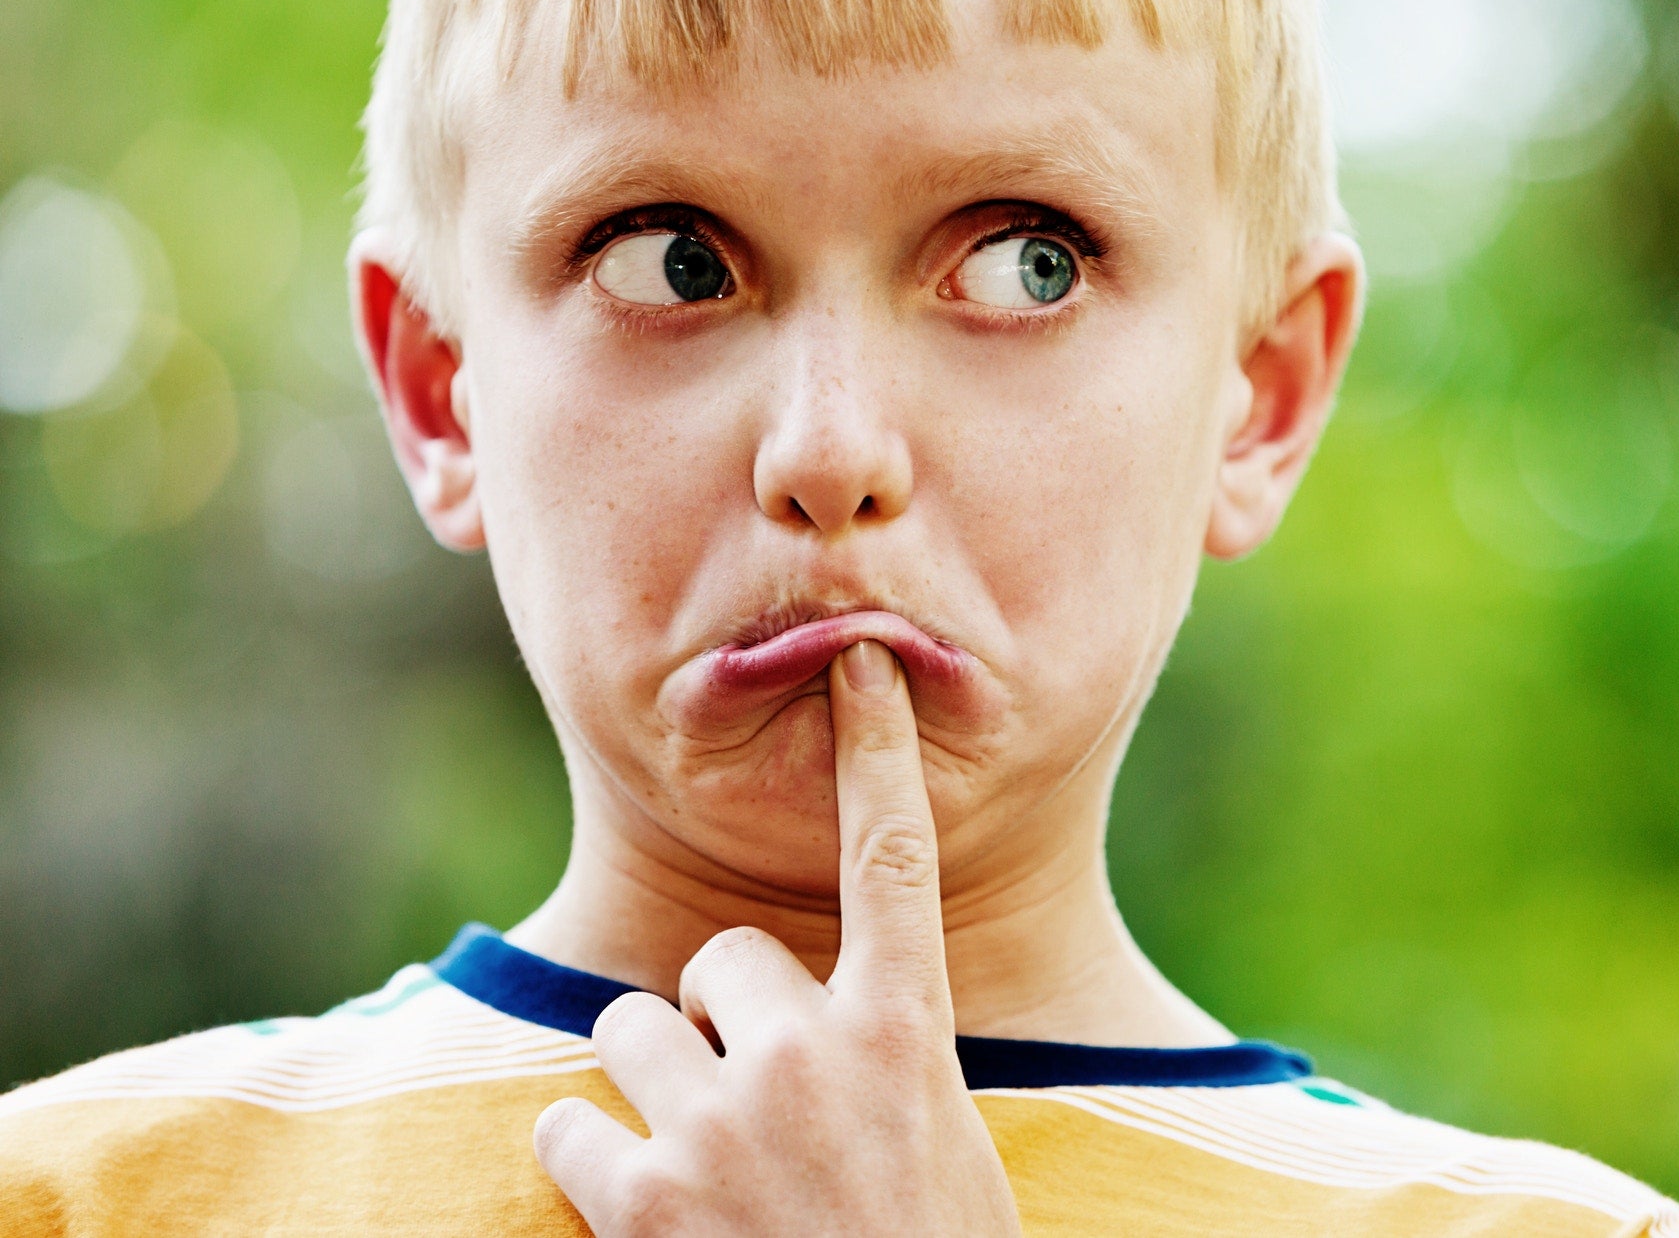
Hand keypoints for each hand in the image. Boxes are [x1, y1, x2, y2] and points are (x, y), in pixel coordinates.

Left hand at [532, 641, 1021, 1235]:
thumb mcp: (940, 1146)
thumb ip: (882, 1064)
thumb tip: (830, 1024)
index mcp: (905, 1038)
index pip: (893, 863)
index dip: (877, 757)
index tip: (858, 666)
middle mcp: (812, 1059)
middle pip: (720, 959)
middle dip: (719, 1020)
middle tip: (753, 1104)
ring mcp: (722, 1126)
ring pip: (632, 1031)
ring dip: (653, 1090)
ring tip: (703, 1167)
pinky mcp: (643, 1203)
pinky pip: (569, 1131)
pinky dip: (592, 1171)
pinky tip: (642, 1220)